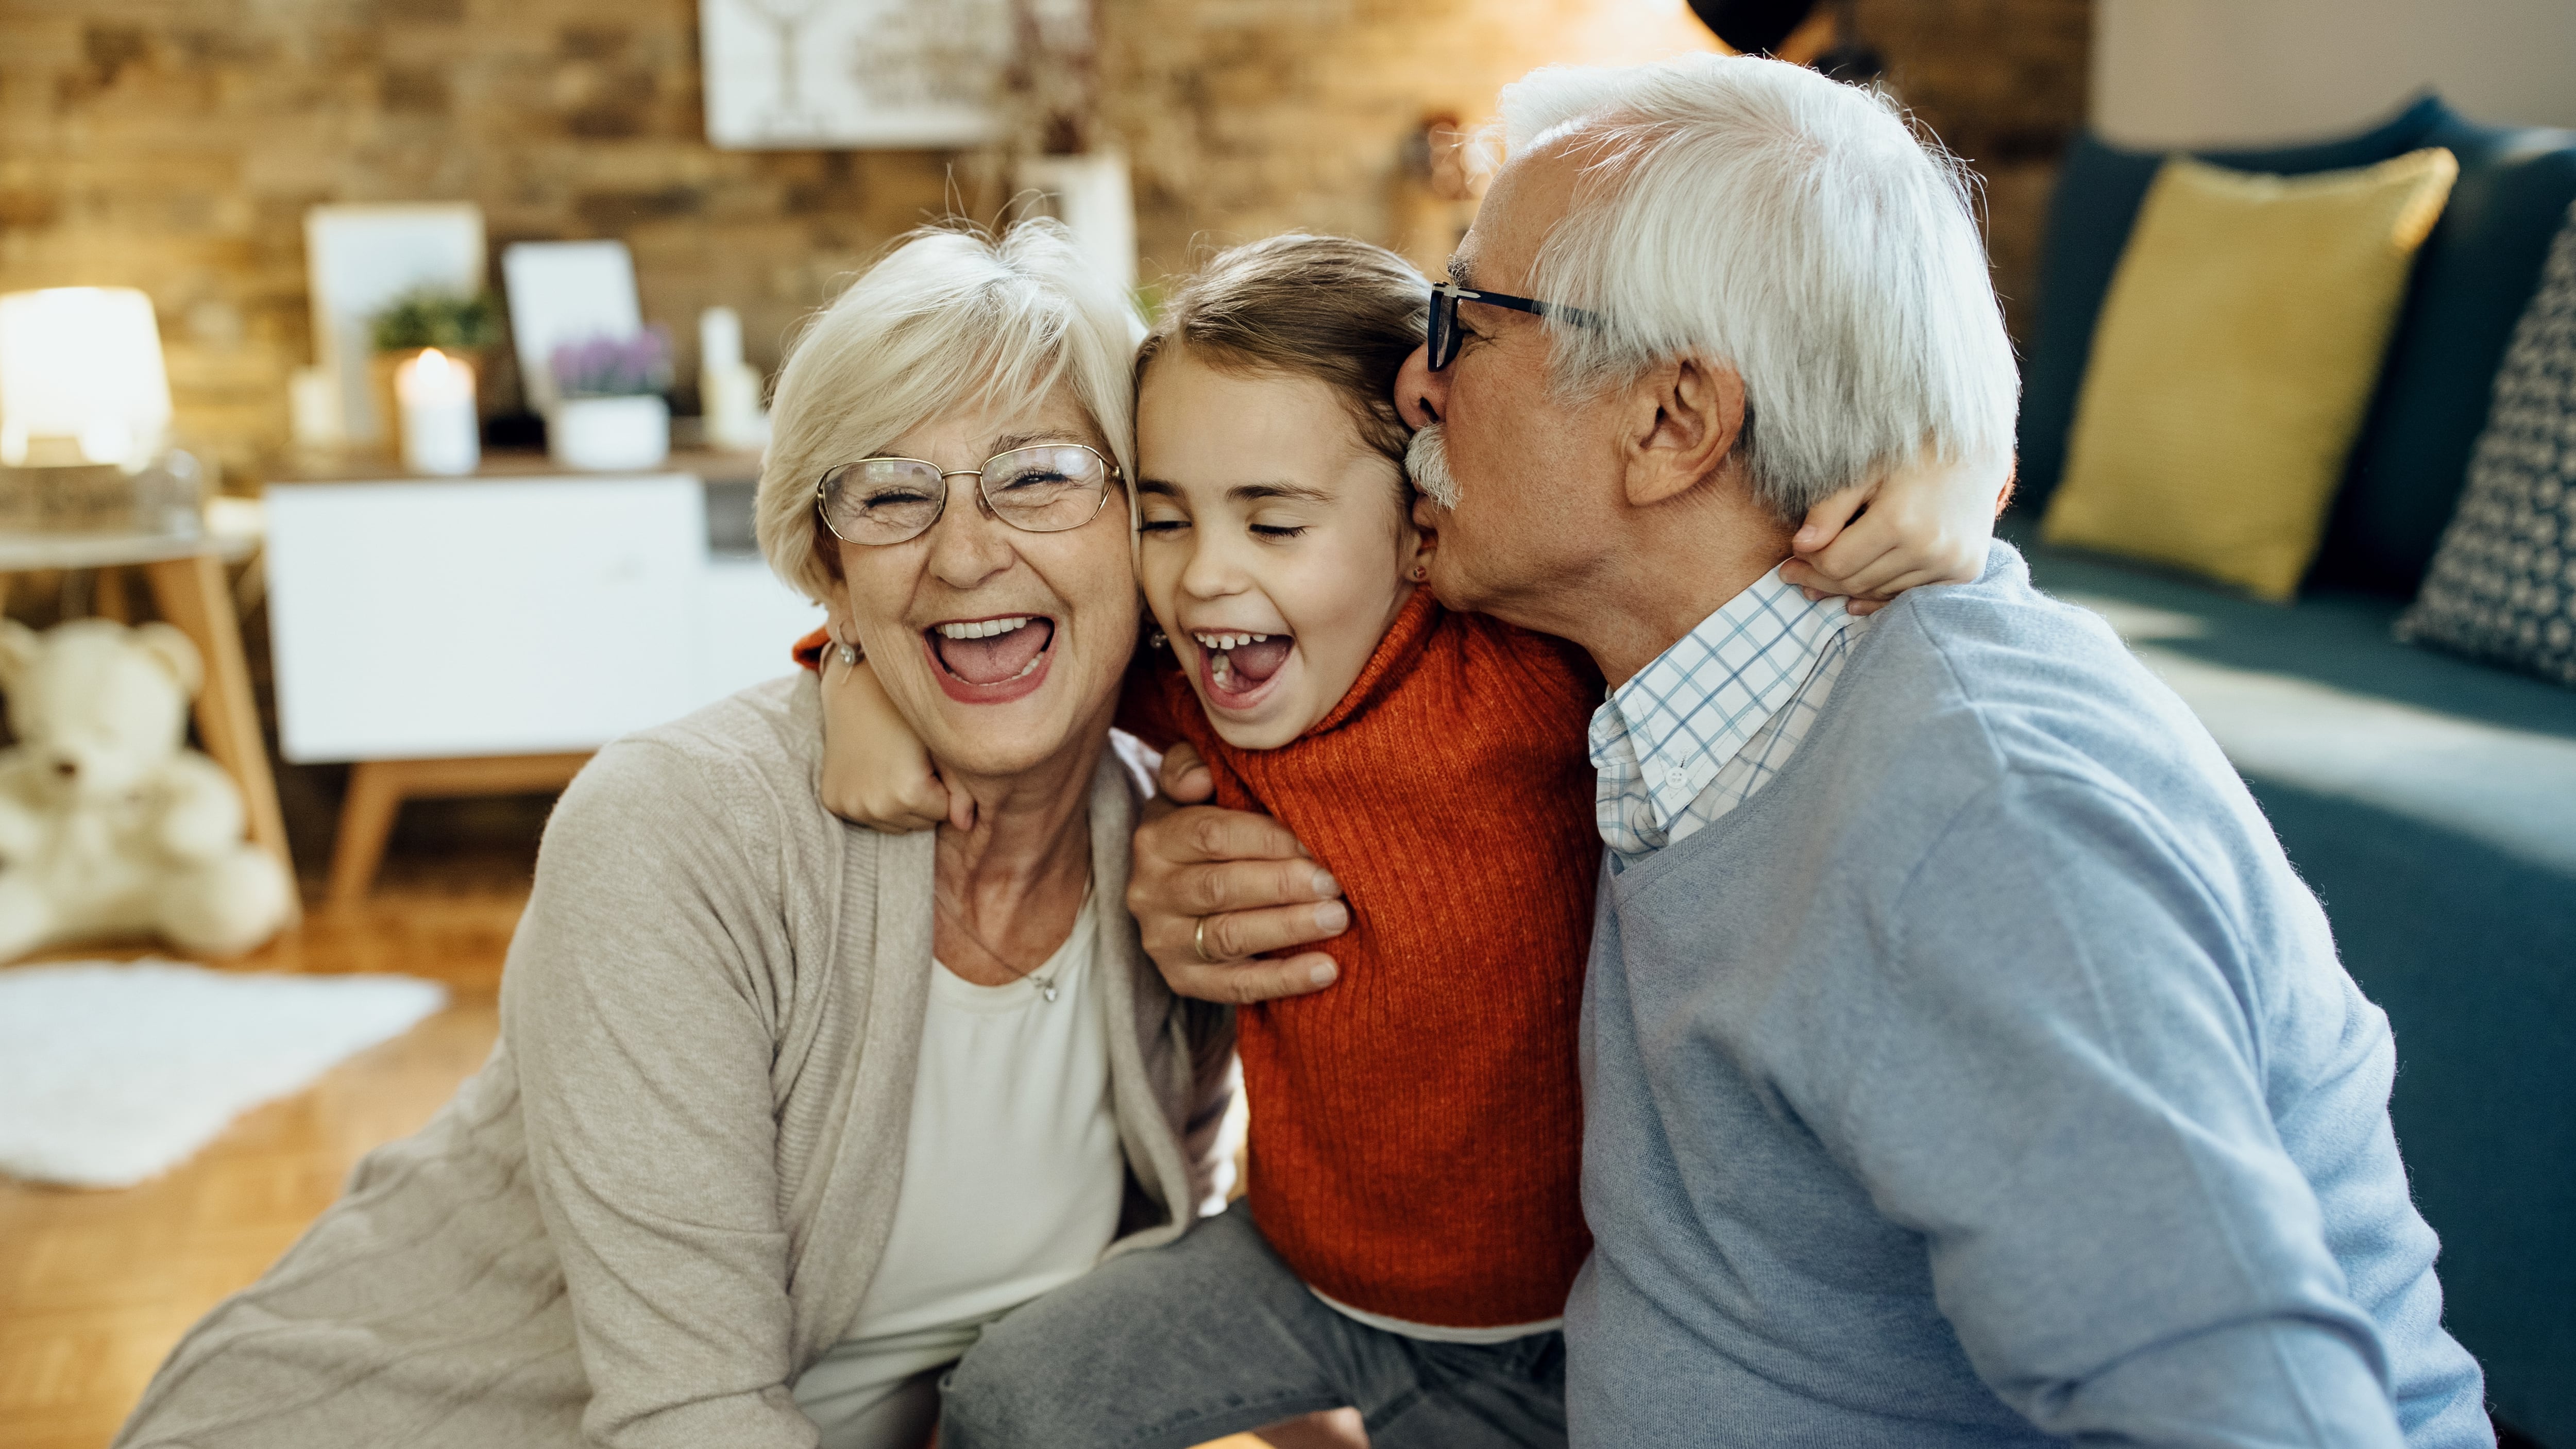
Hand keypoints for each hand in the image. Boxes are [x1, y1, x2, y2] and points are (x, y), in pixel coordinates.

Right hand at [819, 649, 968, 832]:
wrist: (856, 693)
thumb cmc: (906, 717)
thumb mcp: (941, 750)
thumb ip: (961, 791)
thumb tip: (966, 827)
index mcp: (908, 795)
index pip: (943, 813)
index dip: (942, 788)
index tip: (931, 763)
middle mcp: (877, 808)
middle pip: (918, 823)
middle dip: (923, 800)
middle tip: (912, 764)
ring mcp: (851, 807)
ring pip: (893, 824)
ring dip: (899, 806)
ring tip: (893, 768)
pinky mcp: (833, 802)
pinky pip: (867, 817)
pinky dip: (873, 803)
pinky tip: (872, 773)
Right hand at [1128, 742, 1348, 1004]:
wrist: (1179, 889)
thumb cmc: (1205, 829)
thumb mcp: (1191, 790)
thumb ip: (1190, 766)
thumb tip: (1200, 779)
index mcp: (1154, 838)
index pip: (1212, 835)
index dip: (1269, 838)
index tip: (1317, 838)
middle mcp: (1149, 892)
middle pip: (1220, 888)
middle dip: (1284, 884)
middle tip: (1336, 882)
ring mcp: (1163, 941)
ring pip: (1228, 937)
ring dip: (1288, 928)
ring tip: (1339, 918)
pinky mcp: (1183, 981)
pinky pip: (1236, 987)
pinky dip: (1284, 980)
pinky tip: (1327, 969)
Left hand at [1780, 452, 2013, 615]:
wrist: (1976, 455)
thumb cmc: (1912, 457)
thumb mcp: (1865, 472)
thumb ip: (1830, 508)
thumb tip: (1800, 546)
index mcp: (1899, 520)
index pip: (1836, 562)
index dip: (1808, 562)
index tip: (1792, 555)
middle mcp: (1928, 548)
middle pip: (1856, 582)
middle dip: (1820, 579)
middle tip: (1793, 575)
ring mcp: (1949, 564)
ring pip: (1879, 593)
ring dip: (1846, 590)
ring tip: (1819, 585)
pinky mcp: (1964, 573)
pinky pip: (1909, 597)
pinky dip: (1879, 599)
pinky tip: (1853, 601)